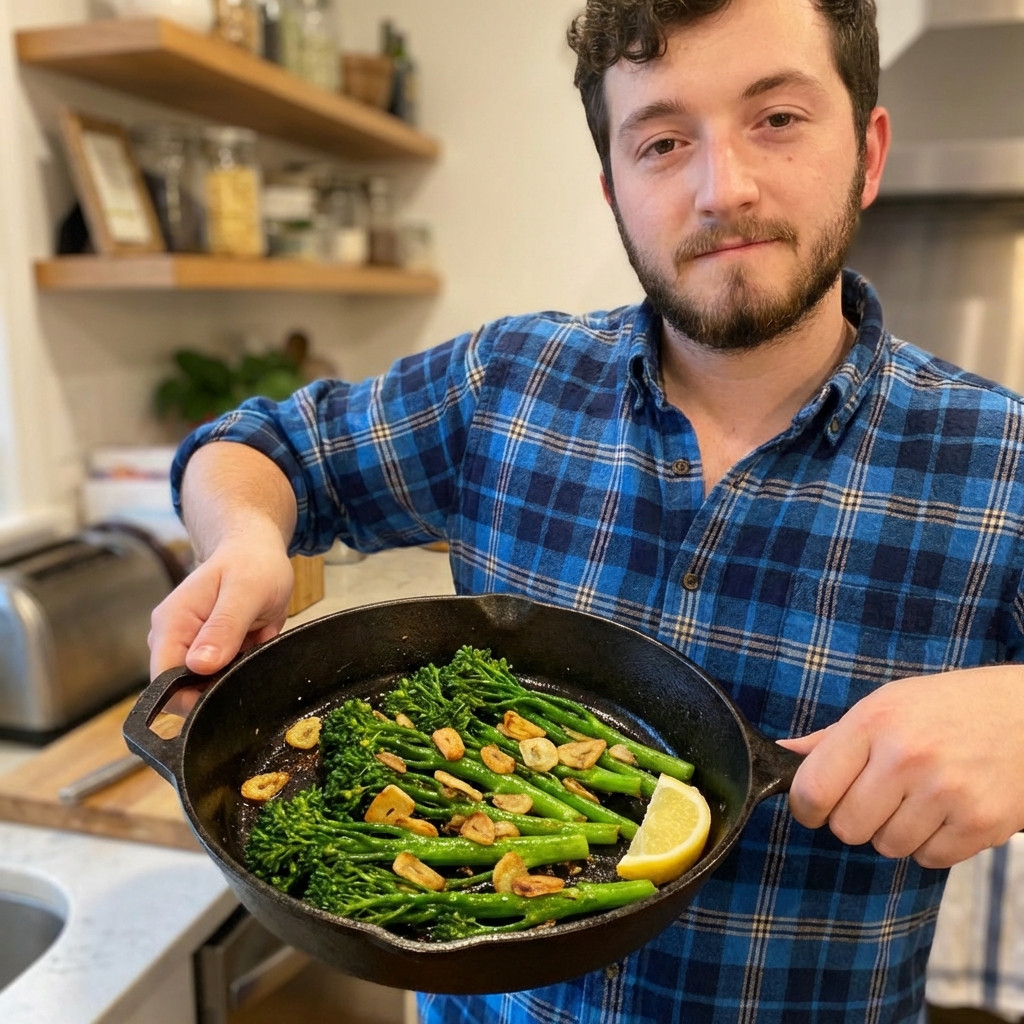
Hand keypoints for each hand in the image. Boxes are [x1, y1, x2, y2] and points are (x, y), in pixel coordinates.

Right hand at [148, 523, 294, 685]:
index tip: (227, 693)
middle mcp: (172, 638)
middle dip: (217, 687)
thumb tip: (199, 665)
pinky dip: (239, 670)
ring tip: (253, 646)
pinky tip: (252, 648)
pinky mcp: (206, 652)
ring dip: (231, 677)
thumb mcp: (246, 590)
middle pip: (182, 690)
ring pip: (203, 687)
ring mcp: (187, 646)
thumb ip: (224, 626)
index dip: (191, 698)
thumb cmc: (251, 563)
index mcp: (172, 623)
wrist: (255, 551)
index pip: (164, 681)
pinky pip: (220, 676)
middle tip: (249, 659)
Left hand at [778, 666, 1023, 867]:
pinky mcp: (979, 824)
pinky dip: (932, 844)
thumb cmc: (944, 709)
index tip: (815, 805)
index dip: (807, 807)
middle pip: (846, 828)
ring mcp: (945, 792)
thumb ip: (832, 738)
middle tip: (877, 796)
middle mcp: (906, 756)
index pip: (813, 790)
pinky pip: (929, 860)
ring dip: (895, 831)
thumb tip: (781, 753)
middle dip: (854, 818)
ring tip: (917, 798)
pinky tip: (945, 811)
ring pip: (887, 846)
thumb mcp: (884, 705)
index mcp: (873, 722)